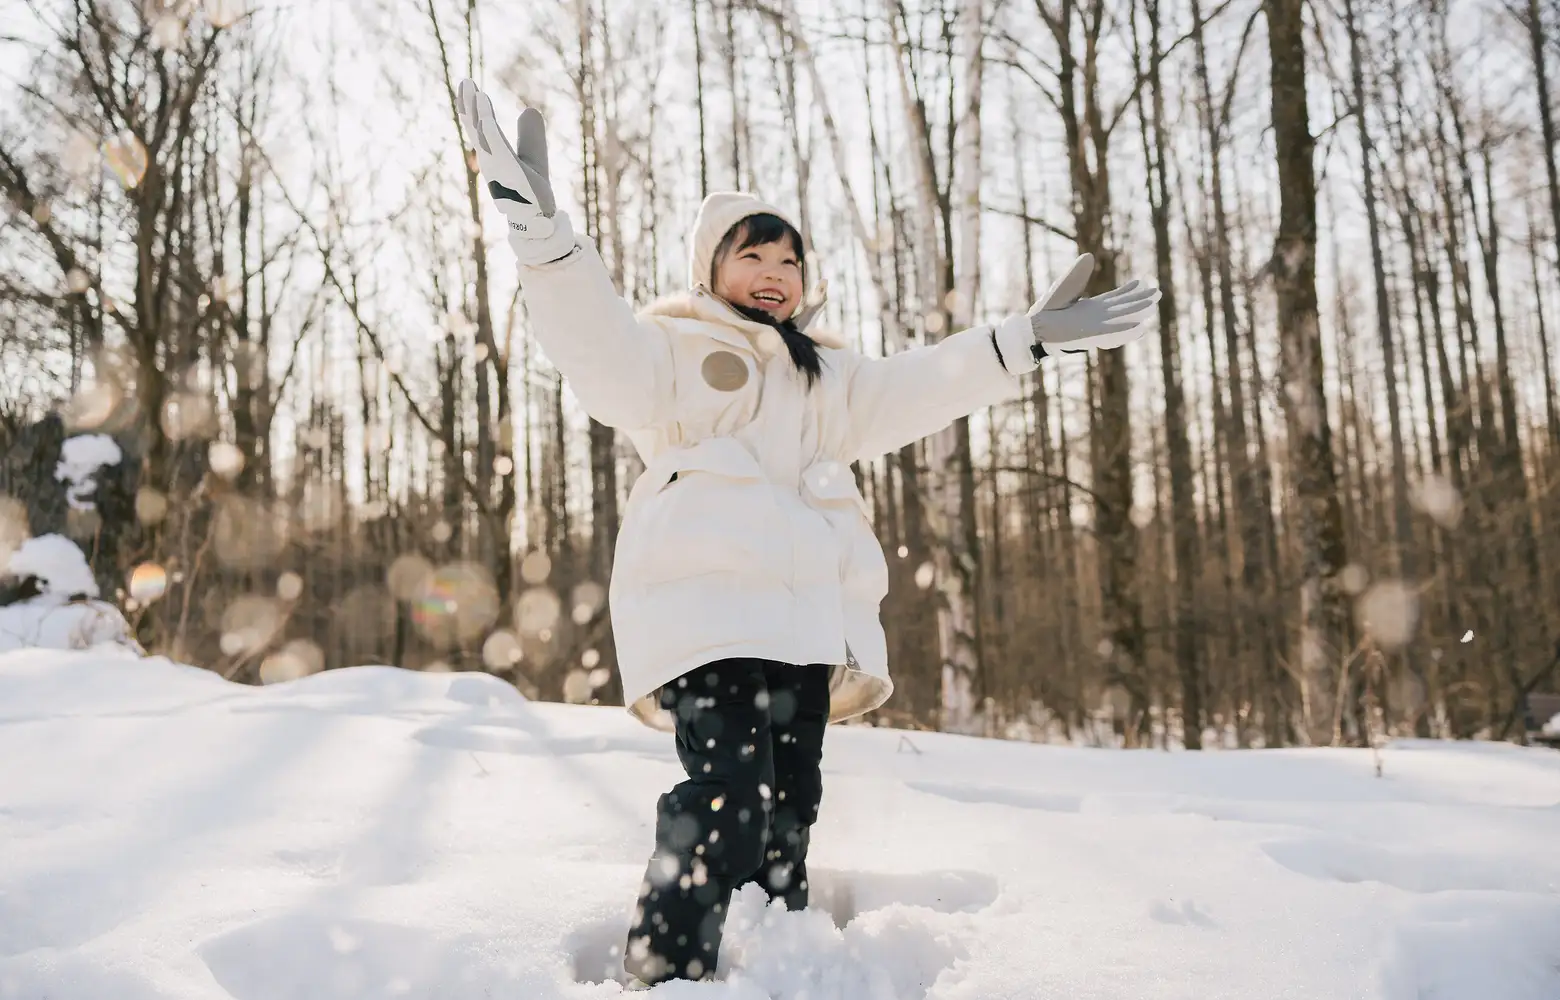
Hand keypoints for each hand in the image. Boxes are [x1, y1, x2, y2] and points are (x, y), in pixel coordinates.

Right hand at [456, 79, 576, 264]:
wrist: (538, 220)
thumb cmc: (531, 193)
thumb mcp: (532, 156)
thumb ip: (529, 135)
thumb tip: (529, 110)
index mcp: (493, 156)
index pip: (479, 127)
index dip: (471, 107)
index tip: (466, 84)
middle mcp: (491, 161)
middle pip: (476, 129)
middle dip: (469, 106)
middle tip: (465, 81)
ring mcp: (498, 167)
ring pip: (484, 136)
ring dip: (478, 113)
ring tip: (475, 90)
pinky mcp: (509, 173)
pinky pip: (497, 148)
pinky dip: (490, 130)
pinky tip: (486, 114)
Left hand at [1029, 253, 1159, 352]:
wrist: (1033, 328)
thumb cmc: (1046, 310)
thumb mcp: (1065, 287)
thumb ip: (1078, 274)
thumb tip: (1089, 256)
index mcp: (1090, 307)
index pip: (1115, 298)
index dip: (1129, 291)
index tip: (1142, 283)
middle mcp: (1096, 317)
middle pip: (1124, 307)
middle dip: (1140, 300)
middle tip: (1158, 293)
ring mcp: (1095, 326)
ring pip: (1122, 319)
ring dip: (1138, 313)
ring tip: (1154, 307)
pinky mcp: (1090, 335)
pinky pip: (1112, 333)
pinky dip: (1126, 331)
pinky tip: (1140, 327)